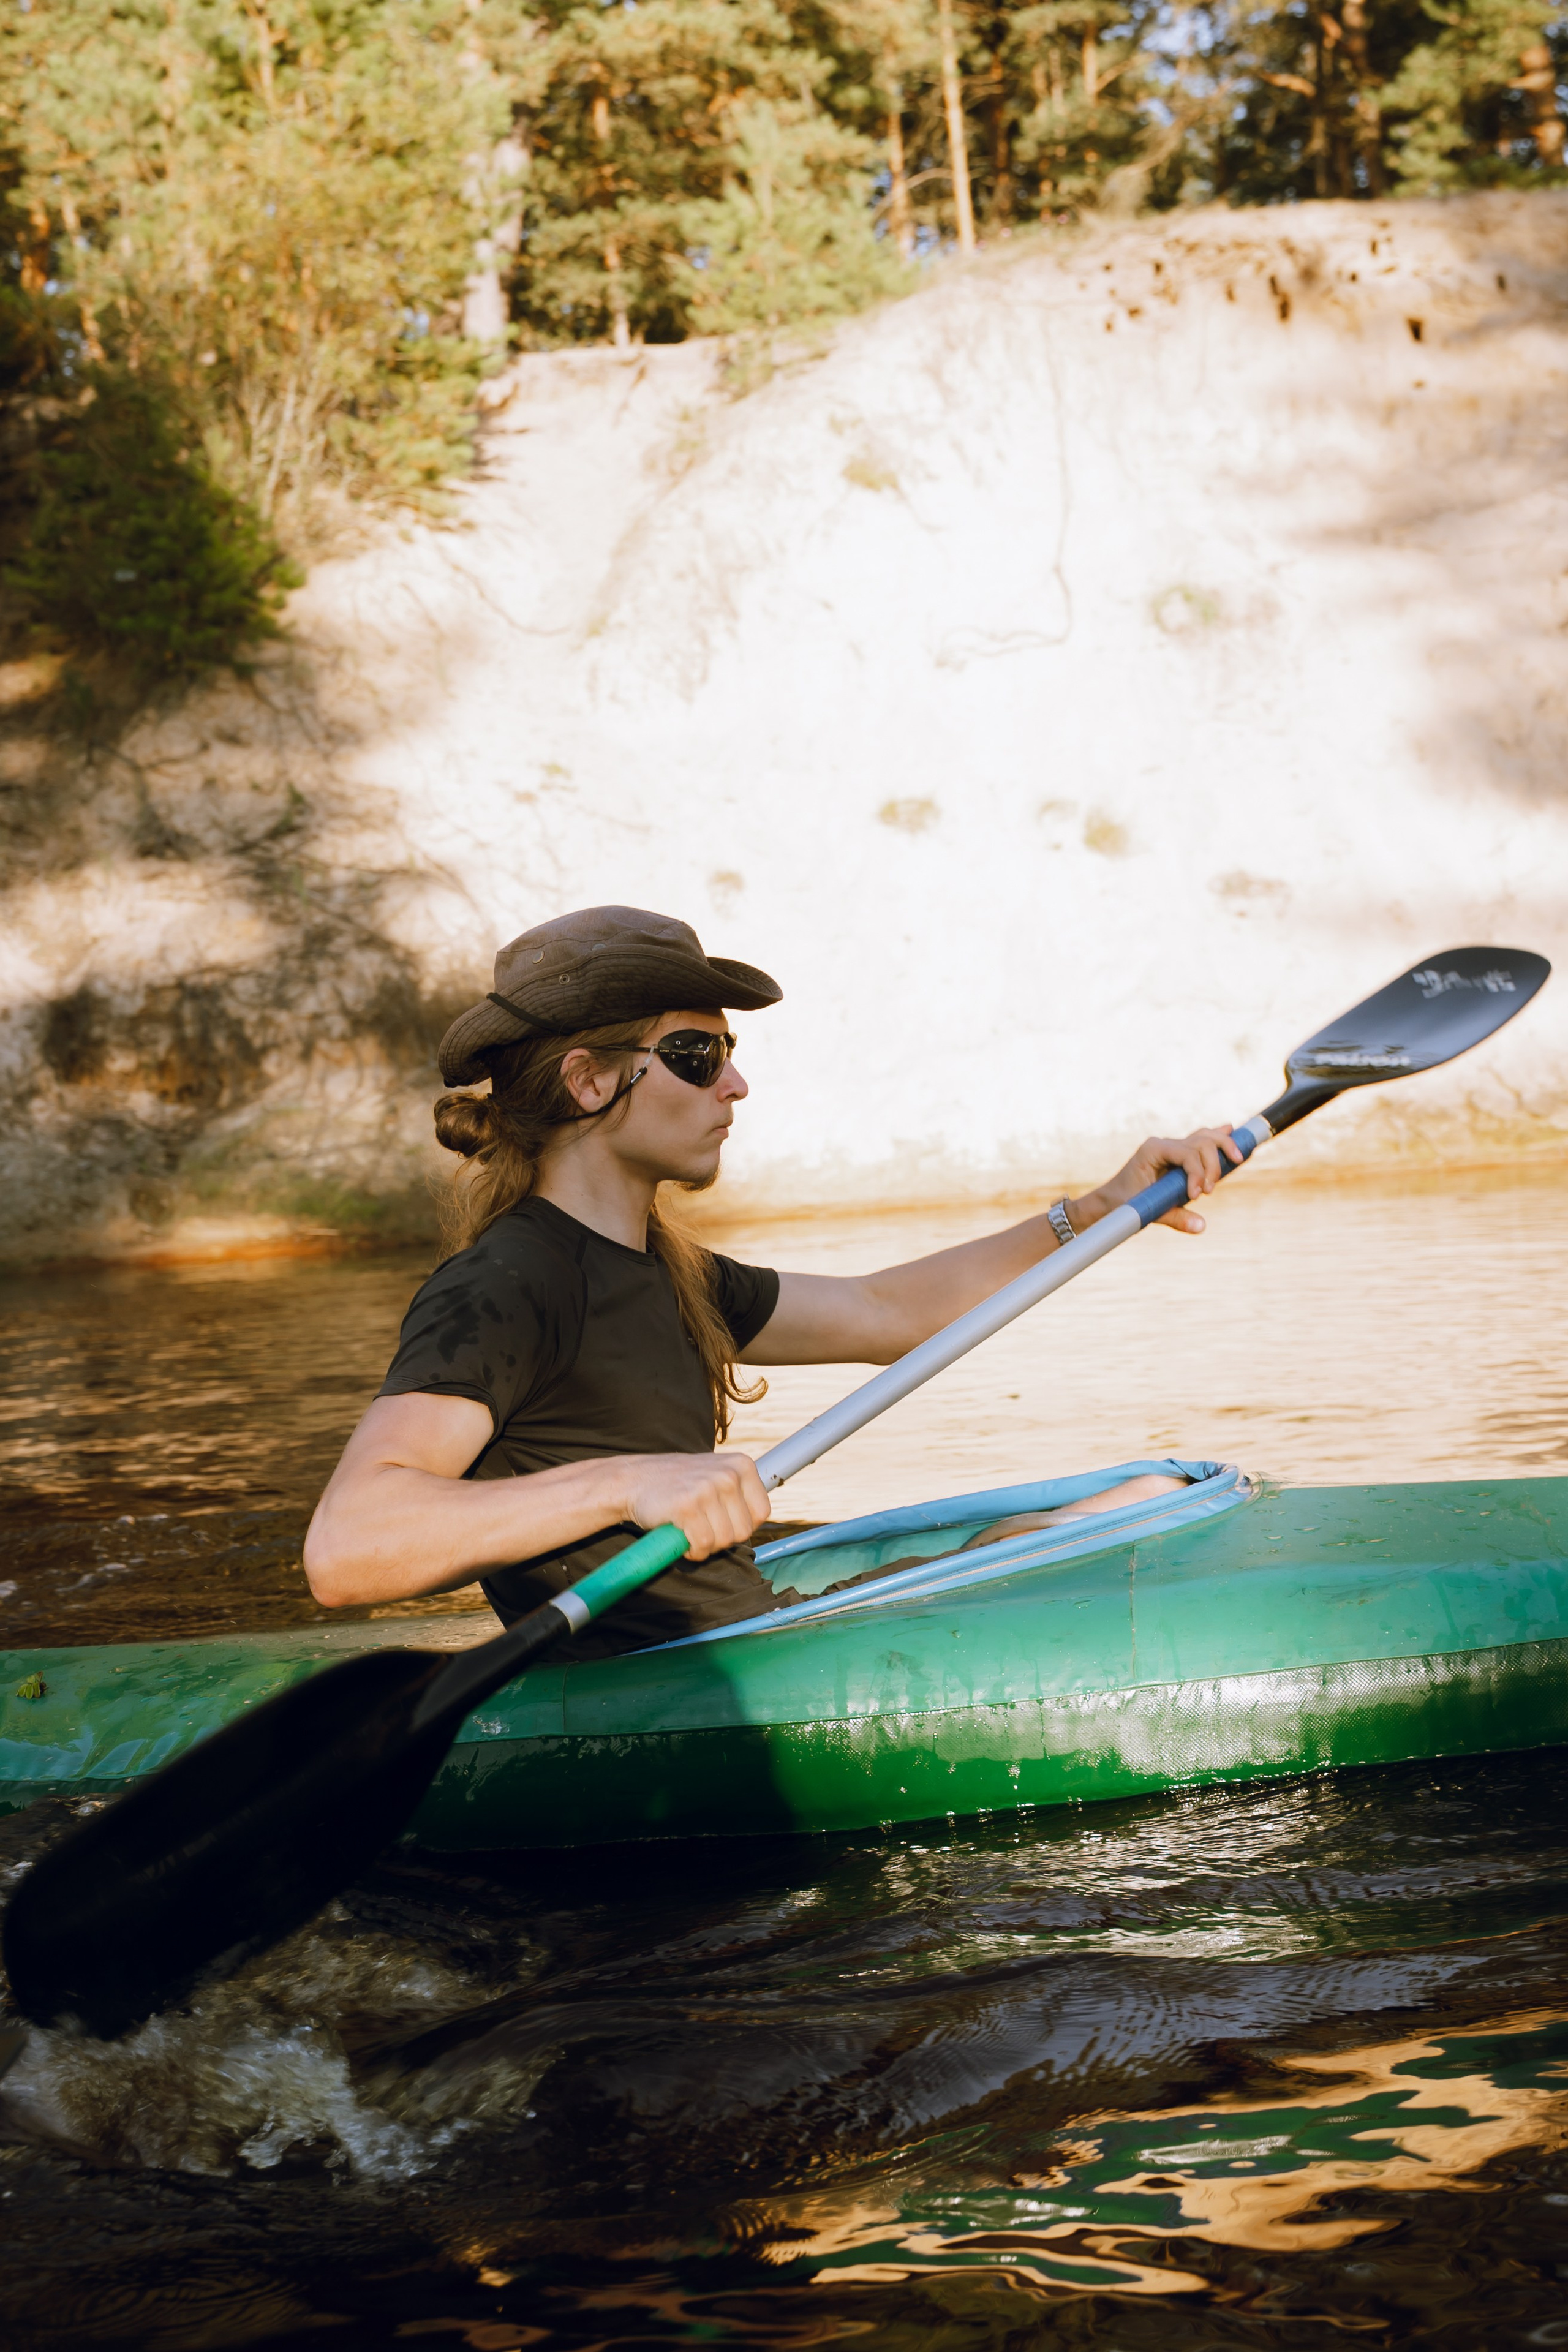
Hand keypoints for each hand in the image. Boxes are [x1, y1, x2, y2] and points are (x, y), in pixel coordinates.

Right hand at [616, 1450, 770, 1560]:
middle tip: (701, 1526)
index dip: (741, 1525)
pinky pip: (703, 1545)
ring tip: (689, 1528)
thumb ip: (739, 1492)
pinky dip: (692, 1550)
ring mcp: (708, 1489)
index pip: (762, 1513)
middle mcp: (728, 1474)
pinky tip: (680, 1535)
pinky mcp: (687, 1506)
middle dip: (723, 1538)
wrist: (634, 1480)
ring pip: (724, 1541)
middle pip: (744, 1531)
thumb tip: (762, 1518)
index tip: (722, 1521)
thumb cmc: (678, 1484)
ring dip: (706, 1545)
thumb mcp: (716, 1474)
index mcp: (742, 1465)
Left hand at [1071, 1126, 1243, 1236]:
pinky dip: (1217, 1139)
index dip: (1197, 1172)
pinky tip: (1231, 1131)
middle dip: (1212, 1164)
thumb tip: (1201, 1226)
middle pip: (1201, 1141)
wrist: (1111, 1201)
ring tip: (1238, 1158)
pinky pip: (1200, 1142)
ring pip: (1204, 1138)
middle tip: (1210, 1190)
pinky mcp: (1178, 1155)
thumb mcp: (1148, 1211)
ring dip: (1223, 1148)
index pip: (1187, 1153)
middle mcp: (1164, 1144)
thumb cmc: (1125, 1204)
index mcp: (1153, 1150)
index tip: (1197, 1195)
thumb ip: (1175, 1218)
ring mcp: (1171, 1148)